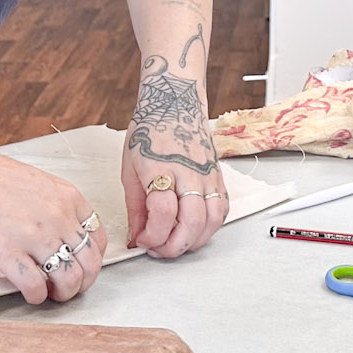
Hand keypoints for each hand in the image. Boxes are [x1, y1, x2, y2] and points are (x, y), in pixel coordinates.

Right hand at [0, 146, 104, 304]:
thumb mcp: (37, 183)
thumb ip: (55, 207)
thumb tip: (62, 235)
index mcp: (67, 197)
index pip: (98, 238)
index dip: (92, 259)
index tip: (82, 267)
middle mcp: (57, 217)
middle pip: (89, 263)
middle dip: (83, 282)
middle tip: (70, 287)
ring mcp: (34, 236)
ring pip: (68, 279)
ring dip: (63, 294)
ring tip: (51, 294)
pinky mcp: (7, 253)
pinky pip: (35, 287)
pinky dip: (36, 297)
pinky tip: (29, 294)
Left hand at [120, 54, 228, 257]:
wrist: (174, 101)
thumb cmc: (149, 130)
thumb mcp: (129, 168)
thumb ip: (134, 206)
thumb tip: (137, 236)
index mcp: (160, 168)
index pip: (162, 212)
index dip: (152, 235)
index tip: (143, 240)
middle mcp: (187, 172)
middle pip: (191, 222)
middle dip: (174, 246)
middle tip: (160, 250)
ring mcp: (206, 174)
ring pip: (212, 220)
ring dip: (195, 241)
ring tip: (177, 243)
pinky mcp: (218, 176)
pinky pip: (223, 208)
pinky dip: (211, 226)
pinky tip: (195, 229)